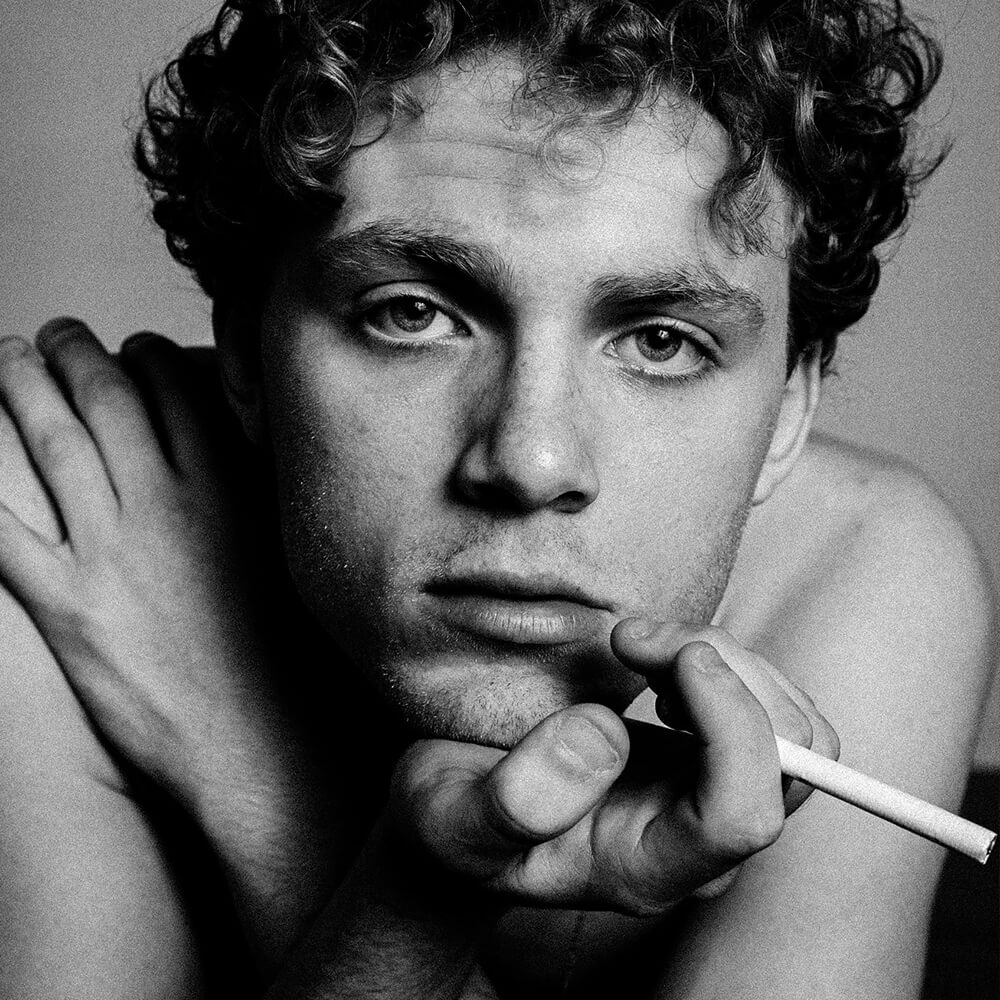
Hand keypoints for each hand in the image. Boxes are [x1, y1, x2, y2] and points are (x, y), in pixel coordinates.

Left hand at [0, 319, 333, 965]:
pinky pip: (4, 534)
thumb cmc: (285, 660)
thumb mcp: (293, 561)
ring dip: (21, 386)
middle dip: (74, 353)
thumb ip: (266, 501)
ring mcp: (110, 553)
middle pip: (106, 402)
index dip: (146, 357)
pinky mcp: (67, 605)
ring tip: (9, 356)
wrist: (255, 740)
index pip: (176, 395)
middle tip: (57, 333)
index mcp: (224, 494)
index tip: (134, 346)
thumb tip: (250, 456)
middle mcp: (164, 508)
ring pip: (50, 443)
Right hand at [389, 621, 838, 914]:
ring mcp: (712, 797)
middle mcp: (699, 842)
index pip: (743, 815)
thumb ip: (516, 797)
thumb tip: (605, 734)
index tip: (671, 657)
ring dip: (728, 659)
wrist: (464, 809)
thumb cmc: (457, 819)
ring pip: (792, 725)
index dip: (731, 725)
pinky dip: (724, 660)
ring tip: (642, 644)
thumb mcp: (450, 816)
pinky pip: (766, 702)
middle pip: (791, 759)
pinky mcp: (711, 756)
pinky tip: (659, 660)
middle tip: (637, 636)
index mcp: (646, 868)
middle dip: (729, 673)